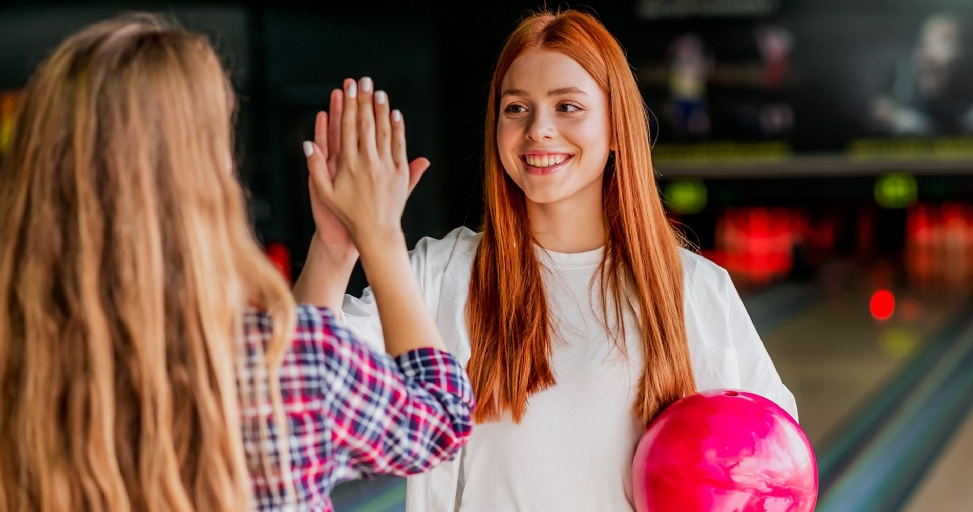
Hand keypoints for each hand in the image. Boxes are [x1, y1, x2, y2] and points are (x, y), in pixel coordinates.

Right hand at [305, 78, 426, 249]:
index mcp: (348, 164)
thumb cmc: (347, 215)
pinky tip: (395, 115)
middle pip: (365, 124)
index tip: (348, 90)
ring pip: (384, 131)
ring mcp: (385, 166)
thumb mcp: (324, 193)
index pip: (347, 127)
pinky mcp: (399, 172)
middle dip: (364, 100)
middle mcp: (368, 161)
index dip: (348, 106)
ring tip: (379, 92)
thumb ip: (316, 167)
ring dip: (381, 110)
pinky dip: (397, 128)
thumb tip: (309, 144)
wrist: (375, 232)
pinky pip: (399, 145)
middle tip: (364, 81)